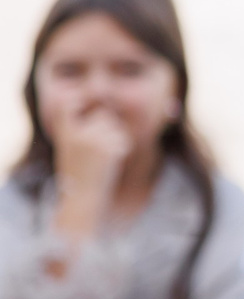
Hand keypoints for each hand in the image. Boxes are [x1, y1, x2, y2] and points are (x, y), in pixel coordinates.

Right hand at [47, 103, 136, 239]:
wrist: (82, 197)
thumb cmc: (77, 173)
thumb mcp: (70, 149)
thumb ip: (81, 130)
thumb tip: (104, 111)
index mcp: (65, 133)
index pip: (67, 106)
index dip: (76, 101)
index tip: (81, 101)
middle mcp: (78, 134)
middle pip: (103, 115)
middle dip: (106, 127)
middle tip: (97, 149)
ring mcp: (93, 141)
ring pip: (116, 127)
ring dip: (115, 138)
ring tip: (102, 156)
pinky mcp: (109, 149)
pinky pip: (124, 139)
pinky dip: (122, 148)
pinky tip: (110, 161)